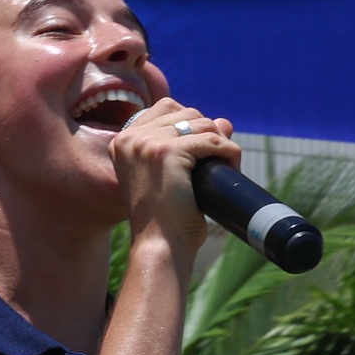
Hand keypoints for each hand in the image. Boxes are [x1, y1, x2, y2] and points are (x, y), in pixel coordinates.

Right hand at [109, 98, 239, 261]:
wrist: (160, 247)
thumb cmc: (167, 220)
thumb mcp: (174, 176)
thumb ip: (192, 143)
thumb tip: (225, 121)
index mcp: (123, 142)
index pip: (166, 107)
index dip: (191, 124)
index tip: (201, 152)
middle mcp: (130, 138)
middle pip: (186, 111)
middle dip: (208, 133)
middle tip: (216, 163)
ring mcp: (146, 143)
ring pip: (201, 123)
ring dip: (220, 142)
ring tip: (224, 168)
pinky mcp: (167, 152)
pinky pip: (211, 139)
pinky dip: (228, 152)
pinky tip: (231, 167)